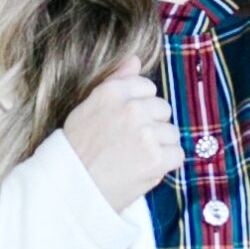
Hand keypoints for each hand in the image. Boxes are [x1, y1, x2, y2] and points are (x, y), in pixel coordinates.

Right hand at [63, 60, 179, 212]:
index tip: (126, 123)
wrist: (72, 188)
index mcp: (112, 92)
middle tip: (131, 143)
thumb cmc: (77, 149)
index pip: (147, 87)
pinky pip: (177, 154)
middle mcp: (131, 109)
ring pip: (172, 133)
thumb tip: (136, 60)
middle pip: (163, 109)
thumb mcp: (88, 106)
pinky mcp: (156, 159)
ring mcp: (146, 134)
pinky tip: (145, 168)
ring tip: (136, 158)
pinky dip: (165, 164)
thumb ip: (115, 81)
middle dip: (153, 125)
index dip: (139, 106)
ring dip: (160, 146)